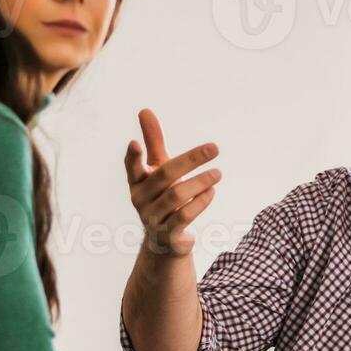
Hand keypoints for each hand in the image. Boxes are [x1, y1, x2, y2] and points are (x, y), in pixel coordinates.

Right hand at [123, 109, 220, 258]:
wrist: (164, 239)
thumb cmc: (161, 195)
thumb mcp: (158, 168)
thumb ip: (153, 141)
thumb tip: (144, 110)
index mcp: (137, 182)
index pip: (132, 167)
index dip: (133, 156)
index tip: (135, 142)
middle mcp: (141, 200)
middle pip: (165, 175)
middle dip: (190, 160)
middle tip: (215, 148)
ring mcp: (153, 218)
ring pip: (177, 196)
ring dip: (200, 182)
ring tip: (218, 173)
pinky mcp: (168, 234)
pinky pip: (184, 215)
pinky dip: (200, 202)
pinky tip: (211, 191)